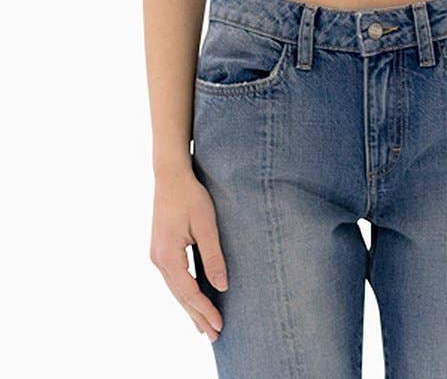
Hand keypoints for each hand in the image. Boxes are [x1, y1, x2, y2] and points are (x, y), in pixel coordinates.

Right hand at [150, 166, 228, 341]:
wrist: (170, 175)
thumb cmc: (190, 196)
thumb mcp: (206, 225)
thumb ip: (213, 256)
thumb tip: (222, 286)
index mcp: (168, 256)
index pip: (189, 292)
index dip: (205, 310)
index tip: (220, 324)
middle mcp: (158, 260)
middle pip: (180, 296)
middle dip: (197, 316)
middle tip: (214, 336)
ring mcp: (157, 255)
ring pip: (176, 290)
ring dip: (190, 308)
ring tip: (204, 326)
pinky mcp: (161, 250)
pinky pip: (174, 279)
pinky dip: (185, 293)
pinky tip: (193, 300)